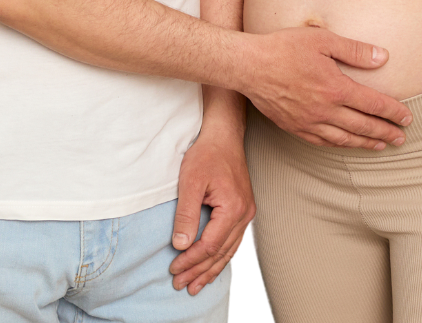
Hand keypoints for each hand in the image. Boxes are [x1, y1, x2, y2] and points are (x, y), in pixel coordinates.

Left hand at [169, 131, 254, 295]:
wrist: (224, 136)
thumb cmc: (206, 155)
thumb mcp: (190, 182)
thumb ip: (186, 215)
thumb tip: (181, 245)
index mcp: (233, 208)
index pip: (210, 245)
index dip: (191, 260)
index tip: (174, 269)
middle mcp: (244, 214)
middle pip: (221, 253)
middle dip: (199, 271)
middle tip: (181, 285)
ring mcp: (246, 213)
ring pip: (229, 251)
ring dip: (211, 269)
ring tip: (196, 285)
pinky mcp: (243, 211)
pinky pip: (234, 242)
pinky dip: (222, 257)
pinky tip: (213, 266)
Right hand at [241, 27, 412, 149]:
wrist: (249, 66)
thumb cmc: (284, 48)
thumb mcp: (323, 40)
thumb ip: (355, 50)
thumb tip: (383, 57)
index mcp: (336, 88)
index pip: (374, 104)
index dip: (394, 112)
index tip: (408, 117)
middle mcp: (325, 110)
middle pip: (364, 126)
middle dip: (386, 132)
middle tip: (401, 138)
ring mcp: (309, 122)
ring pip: (345, 139)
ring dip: (366, 143)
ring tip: (380, 145)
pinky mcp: (295, 127)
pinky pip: (323, 142)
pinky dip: (340, 145)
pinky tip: (347, 144)